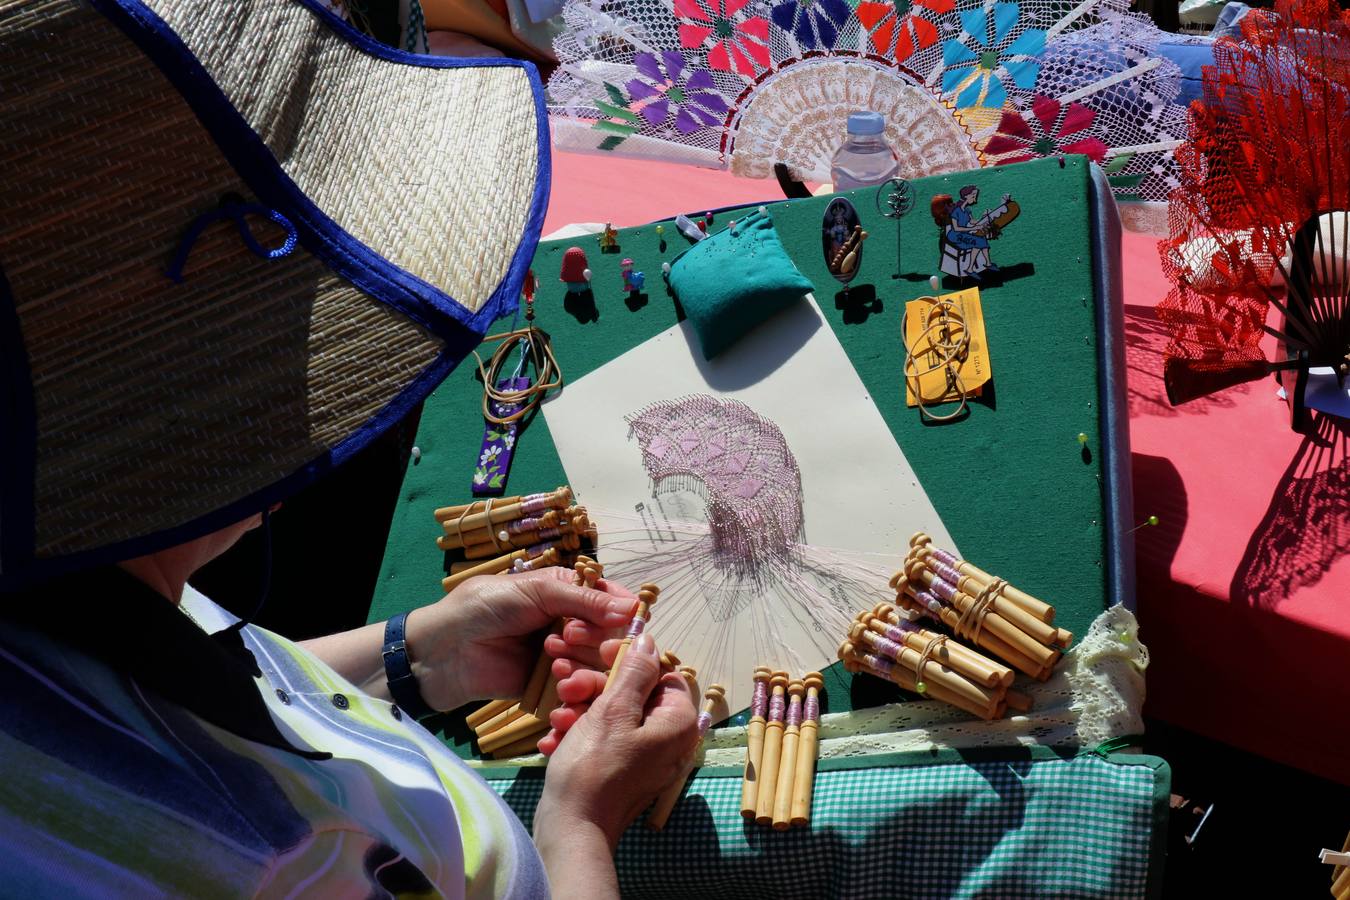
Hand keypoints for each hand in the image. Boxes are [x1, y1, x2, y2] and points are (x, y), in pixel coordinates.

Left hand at [405, 567, 637, 711]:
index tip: (622, 623)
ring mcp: (561, 660)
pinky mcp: (550, 690)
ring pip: (597, 669)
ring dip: (582, 669)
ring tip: (554, 668)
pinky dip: (576, 697)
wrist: (442, 652)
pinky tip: (561, 693)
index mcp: (568, 594)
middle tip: (564, 639)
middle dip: (595, 642)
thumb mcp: (534, 592)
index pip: (611, 603)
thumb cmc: (484, 609)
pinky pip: (577, 695)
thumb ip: (582, 599)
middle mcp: (570, 626)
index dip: (620, 613)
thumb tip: (632, 609)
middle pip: (609, 640)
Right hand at [534, 632, 697, 853]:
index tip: (598, 655)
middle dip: (594, 688)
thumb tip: (649, 640)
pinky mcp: (621, 771)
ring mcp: (645, 758)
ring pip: (612, 716)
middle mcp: (668, 740)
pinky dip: (579, 736)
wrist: (571, 831)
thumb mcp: (612, 711)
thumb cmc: (594, 768)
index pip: (662, 673)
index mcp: (677, 723)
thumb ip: (634, 672)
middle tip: (566, 689)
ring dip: (580, 711)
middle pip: (633, 693)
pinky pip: (603, 741)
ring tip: (557, 720)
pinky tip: (554, 741)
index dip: (629, 660)